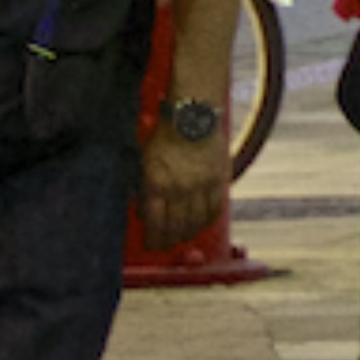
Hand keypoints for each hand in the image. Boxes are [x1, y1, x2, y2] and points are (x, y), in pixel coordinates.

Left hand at [136, 123, 229, 245]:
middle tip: (167, 244)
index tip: (152, 244)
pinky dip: (208, 219)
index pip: (155, 223)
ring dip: (189, 232)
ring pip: (196, 221)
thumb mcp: (143, 159)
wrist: (192, 115)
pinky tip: (203, 222)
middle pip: (175, 226)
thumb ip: (143, 186)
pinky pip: (215, 208)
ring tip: (184, 235)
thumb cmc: (164, 134)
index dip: (154, 238)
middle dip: (170, 240)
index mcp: (156, 184)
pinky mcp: (217, 180)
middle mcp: (179, 189)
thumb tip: (142, 208)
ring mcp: (200, 186)